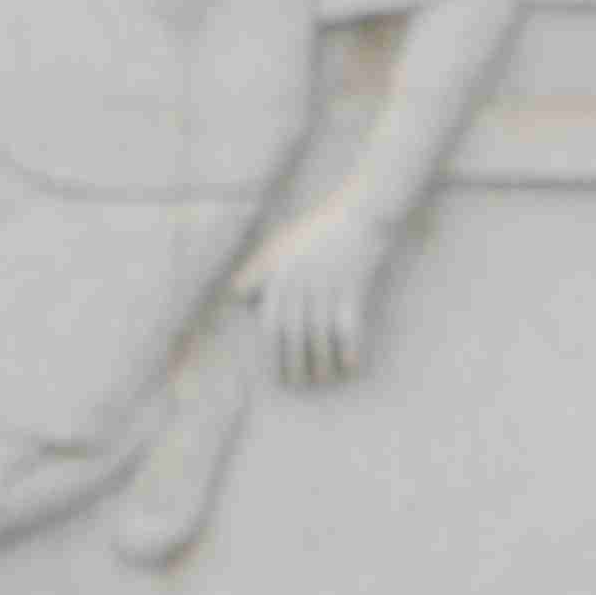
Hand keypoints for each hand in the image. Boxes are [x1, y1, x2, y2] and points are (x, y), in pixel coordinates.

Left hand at [242, 205, 393, 382]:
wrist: (359, 211)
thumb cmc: (317, 230)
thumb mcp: (277, 245)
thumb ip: (255, 272)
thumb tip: (236, 301)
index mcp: (279, 276)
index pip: (270, 322)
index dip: (271, 351)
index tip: (272, 371)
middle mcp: (300, 283)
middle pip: (292, 332)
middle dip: (293, 362)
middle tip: (295, 383)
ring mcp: (327, 285)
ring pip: (318, 332)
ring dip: (320, 360)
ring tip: (321, 380)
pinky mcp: (353, 286)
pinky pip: (348, 323)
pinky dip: (348, 347)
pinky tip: (349, 365)